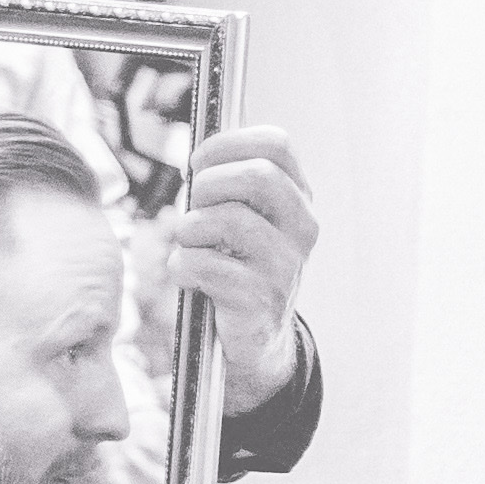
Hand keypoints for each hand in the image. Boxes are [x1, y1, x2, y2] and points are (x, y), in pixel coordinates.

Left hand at [159, 126, 318, 417]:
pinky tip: (187, 274)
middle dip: (209, 184)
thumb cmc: (242, 267)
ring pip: (228, 220)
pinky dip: (182, 266)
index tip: (198, 163)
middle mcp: (302, 229)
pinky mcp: (259, 299)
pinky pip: (205, 265)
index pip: (278, 145)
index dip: (229, 144)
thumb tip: (197, 158)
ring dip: (190, 228)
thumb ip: (232, 186)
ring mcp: (285, 265)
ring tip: (188, 243)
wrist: (258, 339)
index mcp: (299, 200)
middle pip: (258, 176)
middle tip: (194, 206)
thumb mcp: (248, 220)